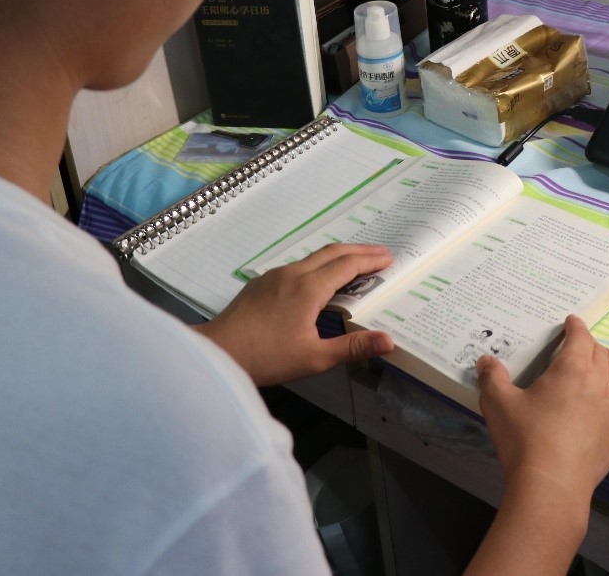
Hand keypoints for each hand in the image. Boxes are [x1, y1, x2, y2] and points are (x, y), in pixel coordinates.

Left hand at [196, 243, 394, 386]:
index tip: (389, 258)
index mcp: (309, 289)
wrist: (218, 350)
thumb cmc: (266, 357)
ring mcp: (275, 276)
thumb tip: (388, 340)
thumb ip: (352, 348)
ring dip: (338, 255)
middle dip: (359, 250)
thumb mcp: (314, 358)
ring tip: (354, 261)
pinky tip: (318, 279)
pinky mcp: (262, 283)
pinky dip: (318, 264)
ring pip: (313, 257)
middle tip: (380, 251)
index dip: (370, 261)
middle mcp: (293, 274)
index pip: (347, 266)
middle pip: (332, 252)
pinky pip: (297, 265)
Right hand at [476, 314, 608, 507]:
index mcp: (572, 369)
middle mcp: (600, 383)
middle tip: (580, 345)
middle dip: (591, 345)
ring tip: (608, 361)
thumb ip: (492, 378)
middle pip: (602, 354)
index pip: (580, 338)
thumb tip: (485, 361)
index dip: (576, 327)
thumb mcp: (498, 403)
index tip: (572, 322)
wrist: (551, 485)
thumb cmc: (524, 439)